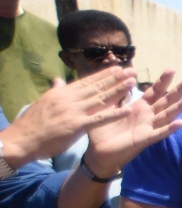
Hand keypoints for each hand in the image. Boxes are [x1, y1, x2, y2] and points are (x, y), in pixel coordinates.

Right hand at [0, 67, 137, 163]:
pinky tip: (127, 110)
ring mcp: (74, 111)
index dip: (103, 75)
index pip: (87, 81)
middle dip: (116, 79)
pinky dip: (114, 114)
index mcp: (62, 93)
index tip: (117, 68)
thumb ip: (55, 91)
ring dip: (119, 90)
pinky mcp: (76, 125)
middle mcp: (69, 99)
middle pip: (97, 87)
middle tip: (132, 71)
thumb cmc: (32, 123)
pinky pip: (99, 119)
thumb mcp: (44, 102)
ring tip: (133, 83)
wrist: (22, 139)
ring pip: (101, 99)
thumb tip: (59, 80)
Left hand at [84, 70, 181, 175]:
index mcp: (139, 107)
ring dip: (179, 108)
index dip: (163, 81)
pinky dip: (170, 128)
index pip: (154, 91)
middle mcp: (147, 116)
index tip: (172, 69)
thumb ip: (116, 95)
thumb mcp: (107, 108)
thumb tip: (120, 78)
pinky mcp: (144, 139)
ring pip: (166, 115)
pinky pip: (159, 133)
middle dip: (178, 91)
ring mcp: (148, 127)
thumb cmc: (103, 130)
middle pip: (166, 101)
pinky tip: (181, 123)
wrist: (98, 151)